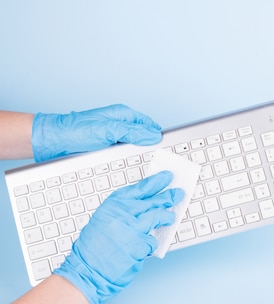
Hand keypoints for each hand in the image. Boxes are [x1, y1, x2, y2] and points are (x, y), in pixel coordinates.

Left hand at [31, 104, 161, 161]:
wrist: (53, 142)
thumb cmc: (75, 131)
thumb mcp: (108, 130)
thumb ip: (132, 132)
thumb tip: (153, 135)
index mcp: (123, 115)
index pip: (150, 124)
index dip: (158, 135)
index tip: (167, 147)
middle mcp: (120, 124)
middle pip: (144, 136)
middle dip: (150, 147)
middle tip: (158, 159)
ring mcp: (114, 136)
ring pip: (135, 146)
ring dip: (139, 155)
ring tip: (145, 164)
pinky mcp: (108, 147)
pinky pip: (124, 153)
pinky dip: (128, 159)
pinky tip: (129, 165)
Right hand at [53, 171, 183, 303]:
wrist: (87, 271)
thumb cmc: (93, 248)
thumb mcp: (103, 220)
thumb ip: (123, 210)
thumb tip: (146, 203)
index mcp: (112, 206)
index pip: (139, 189)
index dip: (155, 182)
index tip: (166, 177)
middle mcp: (122, 215)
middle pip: (152, 201)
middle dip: (167, 196)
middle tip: (177, 193)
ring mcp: (132, 230)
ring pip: (156, 216)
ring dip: (166, 217)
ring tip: (169, 217)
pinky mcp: (139, 245)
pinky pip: (152, 240)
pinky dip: (151, 243)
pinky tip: (145, 246)